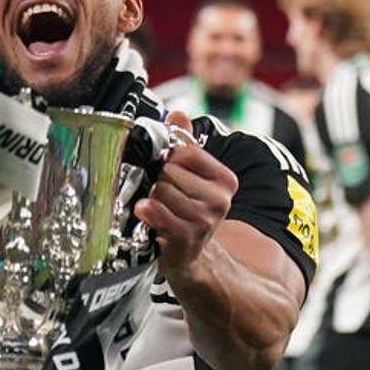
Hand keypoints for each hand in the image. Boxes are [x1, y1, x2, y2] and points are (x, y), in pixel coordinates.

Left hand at [133, 111, 237, 279]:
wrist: (188, 254)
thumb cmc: (185, 209)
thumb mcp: (190, 175)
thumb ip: (184, 142)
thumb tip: (177, 115)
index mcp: (225, 180)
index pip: (185, 151)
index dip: (168, 157)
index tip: (166, 168)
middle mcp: (220, 200)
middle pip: (170, 171)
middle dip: (157, 179)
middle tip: (159, 191)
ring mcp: (204, 221)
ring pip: (160, 190)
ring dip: (150, 196)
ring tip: (156, 206)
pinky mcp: (185, 238)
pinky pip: (157, 211)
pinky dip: (146, 209)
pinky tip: (144, 211)